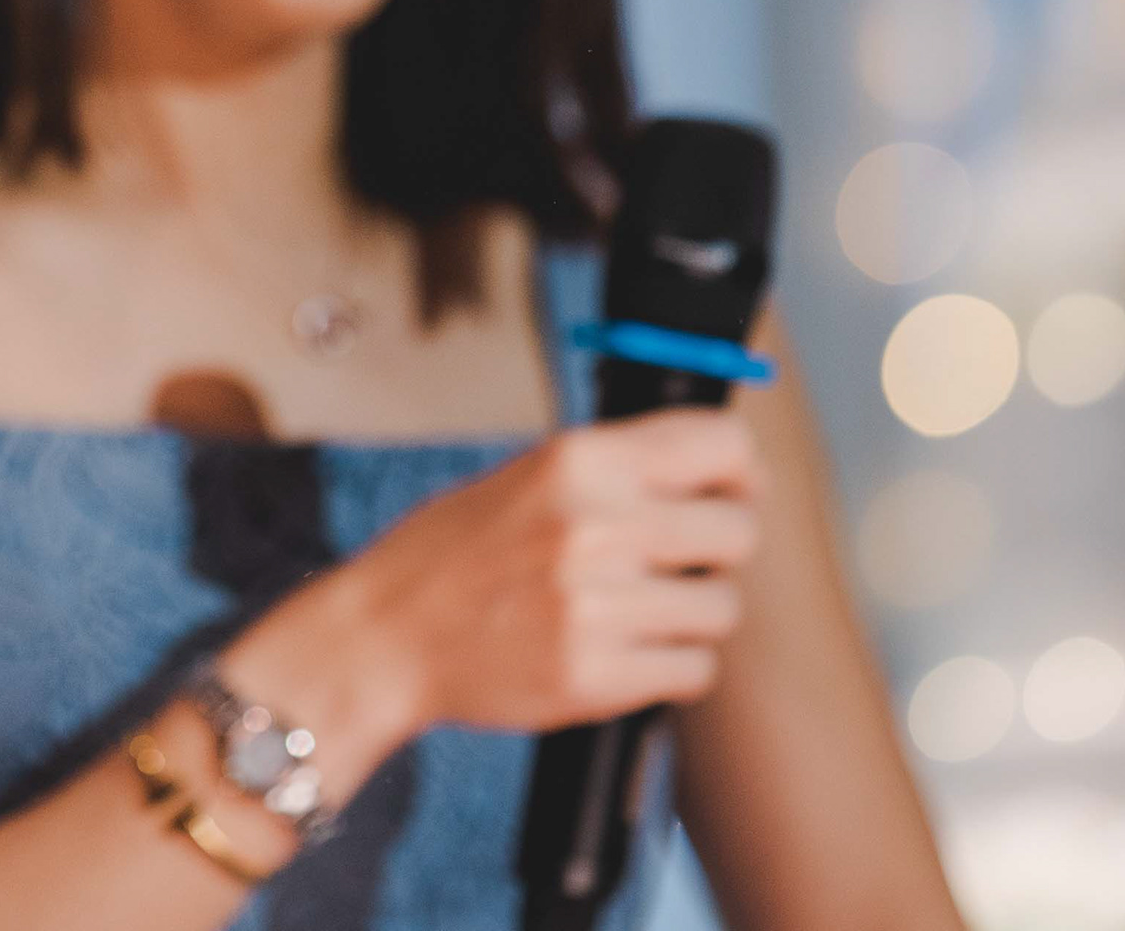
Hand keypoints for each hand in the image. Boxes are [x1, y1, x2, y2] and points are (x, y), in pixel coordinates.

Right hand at [234, 412, 763, 763]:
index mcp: (578, 460)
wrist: (385, 637)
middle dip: (718, 548)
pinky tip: (627, 651)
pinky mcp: (595, 678)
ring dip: (693, 614)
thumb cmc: (454, 552)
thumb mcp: (530, 475)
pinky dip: (673, 666)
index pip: (722, 445)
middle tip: (679, 561)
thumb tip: (723, 467)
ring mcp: (596, 606)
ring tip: (638, 611)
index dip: (739, 471)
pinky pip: (694, 670)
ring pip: (722, 607)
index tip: (729, 491)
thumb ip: (620, 467)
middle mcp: (594, 525)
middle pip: (737, 530)